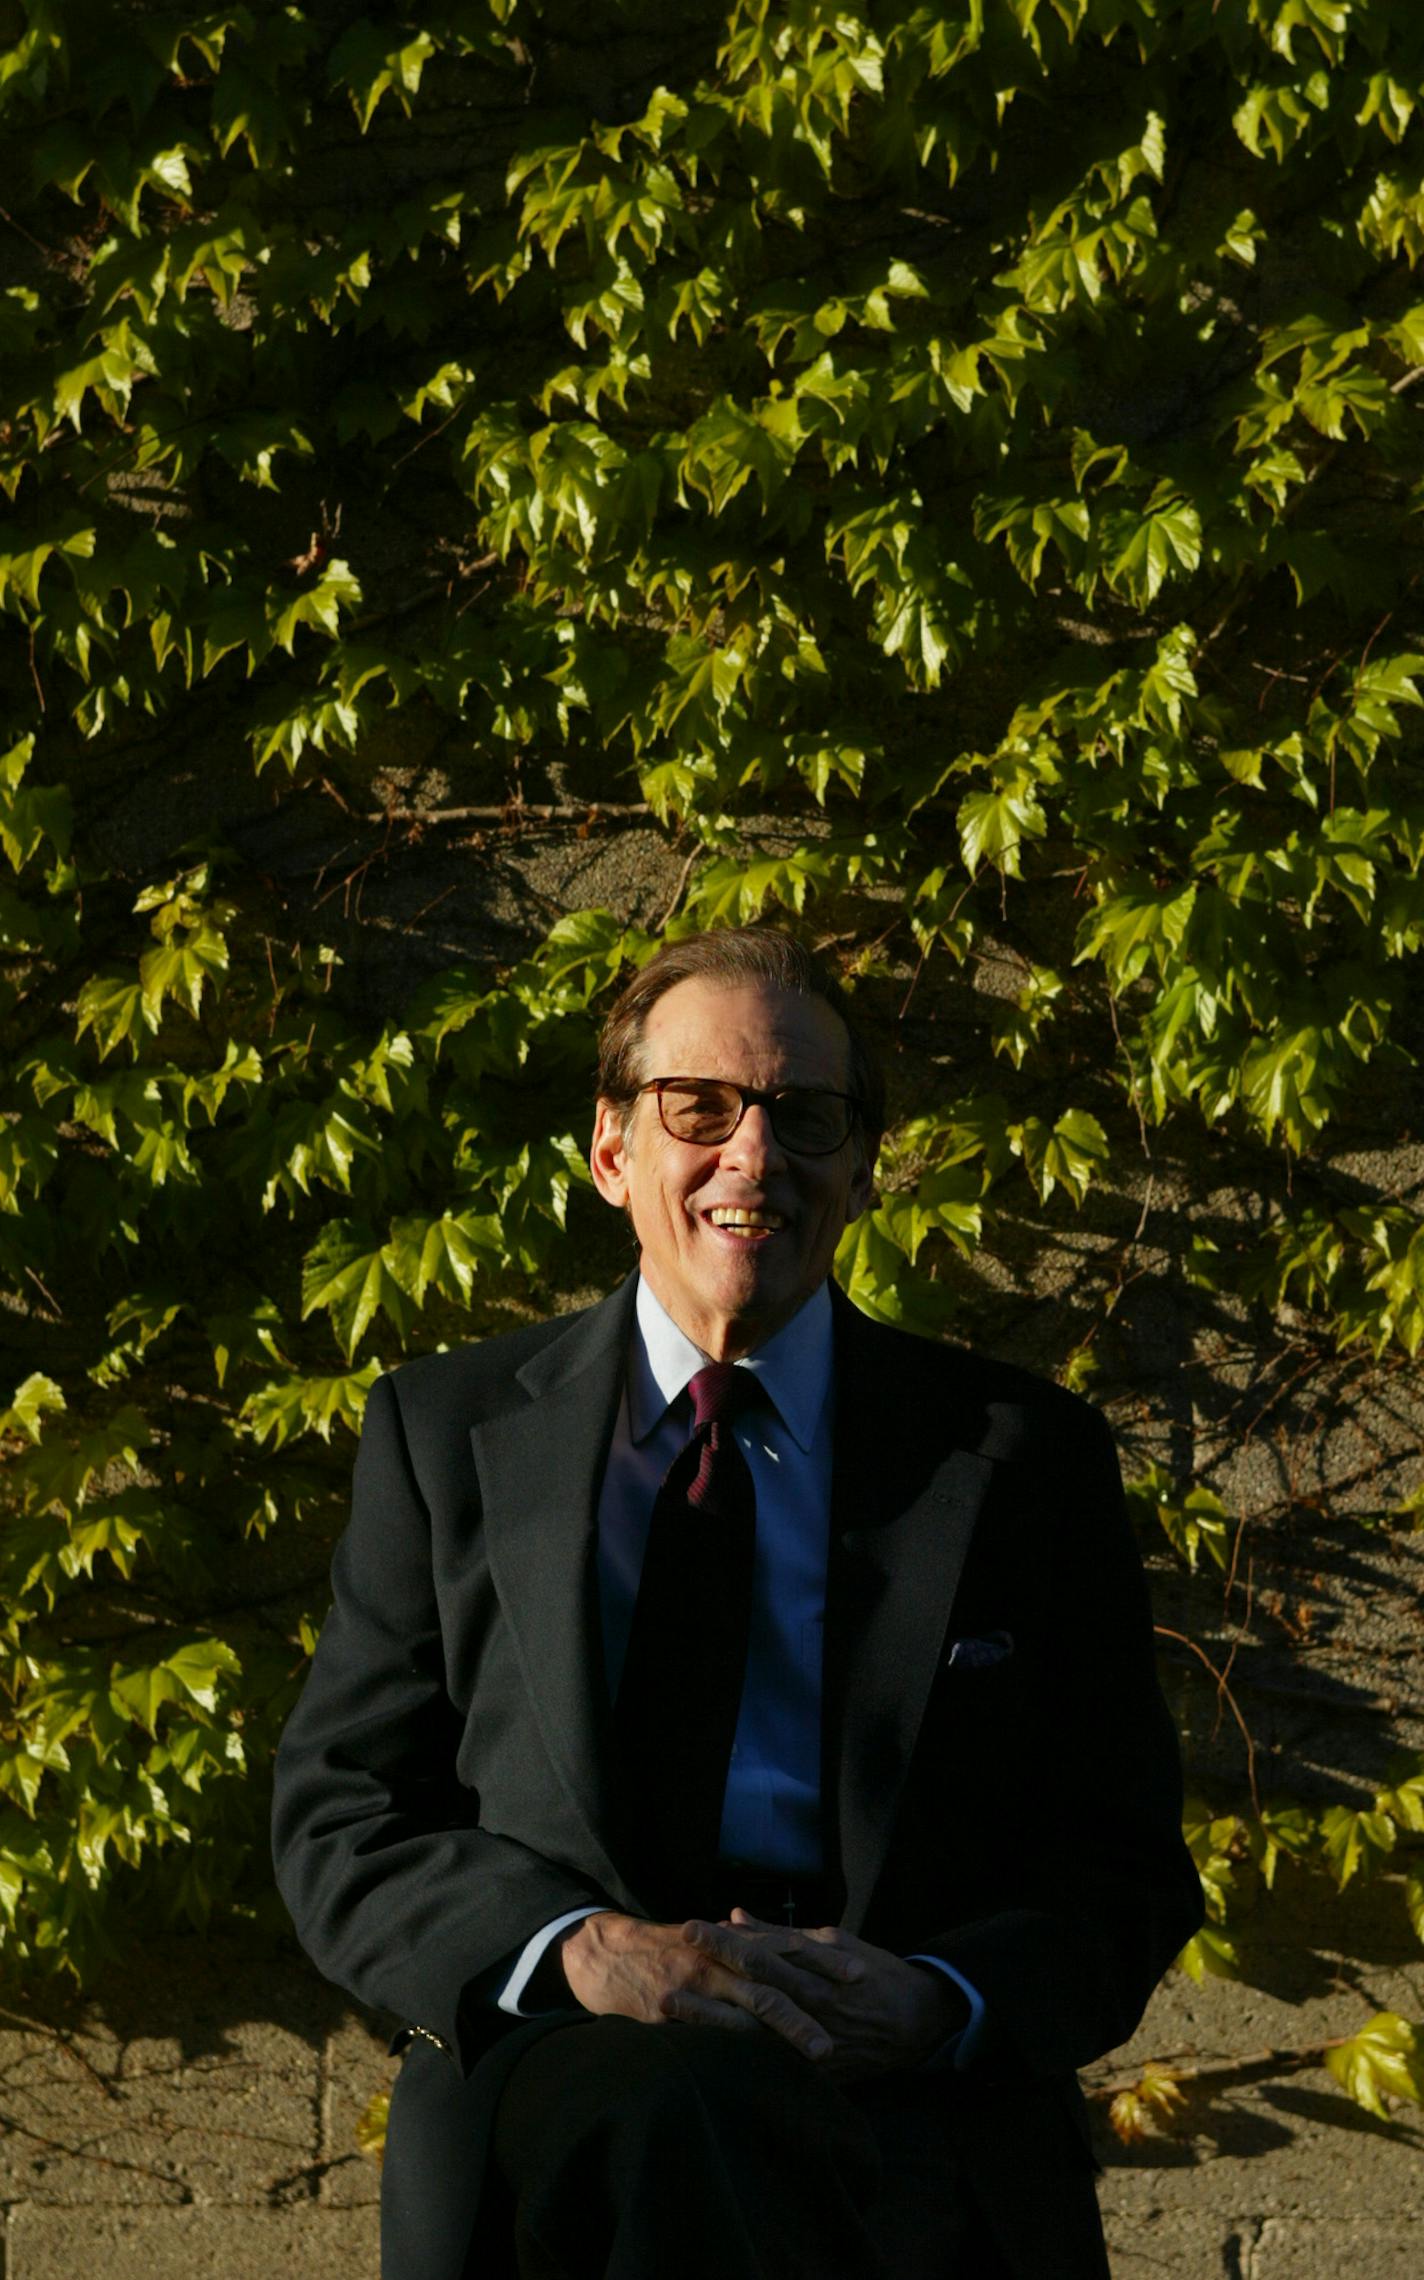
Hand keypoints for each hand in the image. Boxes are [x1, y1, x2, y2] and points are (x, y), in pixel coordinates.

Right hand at [559, 1912, 860, 2062]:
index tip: (860, 1972)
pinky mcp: (671, 2013)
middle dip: (815, 1997)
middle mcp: (718, 1959)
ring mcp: (695, 1985)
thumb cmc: (664, 1948)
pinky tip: (766, 2066)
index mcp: (729, 1942)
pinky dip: (739, 2046)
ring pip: (750, 2008)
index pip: (786, 1946)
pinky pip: (711, 2031)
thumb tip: (788, 1942)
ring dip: (789, 2029)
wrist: (606, 1953)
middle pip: (775, 1977)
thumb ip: (746, 1942)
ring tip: (822, 2053)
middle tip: (852, 2014)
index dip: (823, 1959)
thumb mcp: (707, 1940)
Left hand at [681, 1912, 968, 2082]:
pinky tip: (702, 2052)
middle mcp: (808, 2008)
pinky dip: (735, 2056)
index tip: (690, 1927)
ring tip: (669, 2008)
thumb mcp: (835, 1941)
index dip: (723, 1941)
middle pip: (749, 1991)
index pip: (760, 1953)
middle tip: (667, 1965)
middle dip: (707, 1977)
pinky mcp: (812, 2074)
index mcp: (814, 1972)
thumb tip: (736, 1916)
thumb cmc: (874, 1973)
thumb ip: (783, 1934)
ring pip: (750, 2032)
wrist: (916, 2022)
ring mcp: (808, 2044)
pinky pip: (767, 2066)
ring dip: (708, 2019)